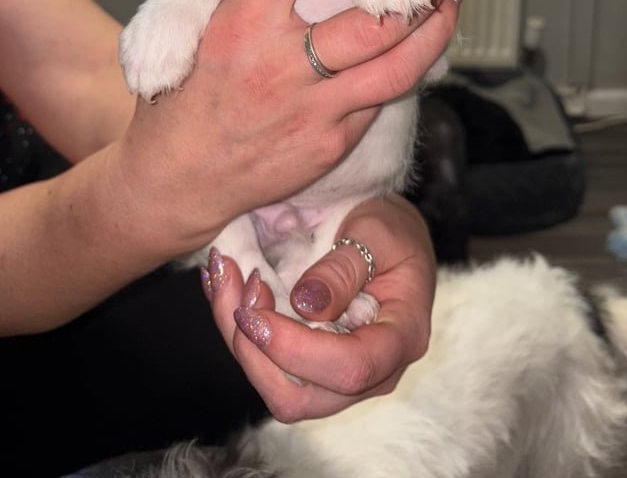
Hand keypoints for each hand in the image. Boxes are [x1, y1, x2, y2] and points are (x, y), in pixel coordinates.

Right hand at [118, 0, 459, 258]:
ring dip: (434, 32)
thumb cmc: (174, 105)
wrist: (176, 182)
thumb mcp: (173, 36)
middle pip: (375, 22)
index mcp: (245, 26)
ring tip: (450, 2)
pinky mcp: (330, 144)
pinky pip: (377, 103)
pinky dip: (401, 74)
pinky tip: (417, 53)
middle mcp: (286, 65)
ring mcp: (314, 109)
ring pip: (397, 68)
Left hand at [203, 196, 436, 421]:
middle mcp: (374, 372)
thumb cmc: (391, 230)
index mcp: (401, 338)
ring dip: (239, 340)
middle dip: (256, 351)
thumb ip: (345, 267)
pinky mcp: (312, 367)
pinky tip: (225, 288)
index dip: (295, 349)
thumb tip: (306, 304)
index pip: (350, 368)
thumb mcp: (375, 232)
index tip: (254, 310)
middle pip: (303, 397)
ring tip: (225, 279)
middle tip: (237, 285)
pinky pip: (269, 369)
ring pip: (277, 389)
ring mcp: (340, 376)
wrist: (391, 236)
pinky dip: (239, 334)